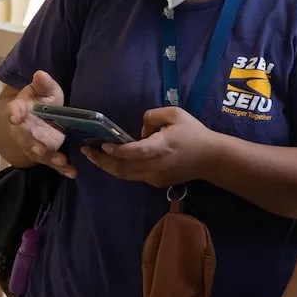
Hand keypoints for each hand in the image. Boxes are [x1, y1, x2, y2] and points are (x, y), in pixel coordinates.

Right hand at [7, 70, 76, 178]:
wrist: (36, 119)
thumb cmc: (40, 101)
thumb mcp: (43, 90)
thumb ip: (43, 84)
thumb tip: (40, 74)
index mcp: (21, 111)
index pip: (14, 111)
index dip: (14, 113)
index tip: (14, 116)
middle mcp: (25, 131)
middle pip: (26, 139)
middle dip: (33, 144)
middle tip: (40, 148)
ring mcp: (36, 145)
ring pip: (40, 154)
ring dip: (50, 158)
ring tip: (60, 160)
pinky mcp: (49, 155)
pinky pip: (55, 164)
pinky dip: (63, 169)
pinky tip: (72, 172)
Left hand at [83, 106, 220, 187]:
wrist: (211, 159)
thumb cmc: (194, 133)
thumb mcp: (176, 114)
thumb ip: (152, 116)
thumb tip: (139, 131)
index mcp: (161, 147)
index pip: (136, 151)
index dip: (118, 150)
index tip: (103, 145)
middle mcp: (156, 165)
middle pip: (123, 168)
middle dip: (102, 160)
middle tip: (86, 150)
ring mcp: (155, 177)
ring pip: (125, 175)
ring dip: (107, 166)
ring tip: (93, 156)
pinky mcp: (156, 182)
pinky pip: (134, 176)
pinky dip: (120, 169)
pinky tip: (112, 160)